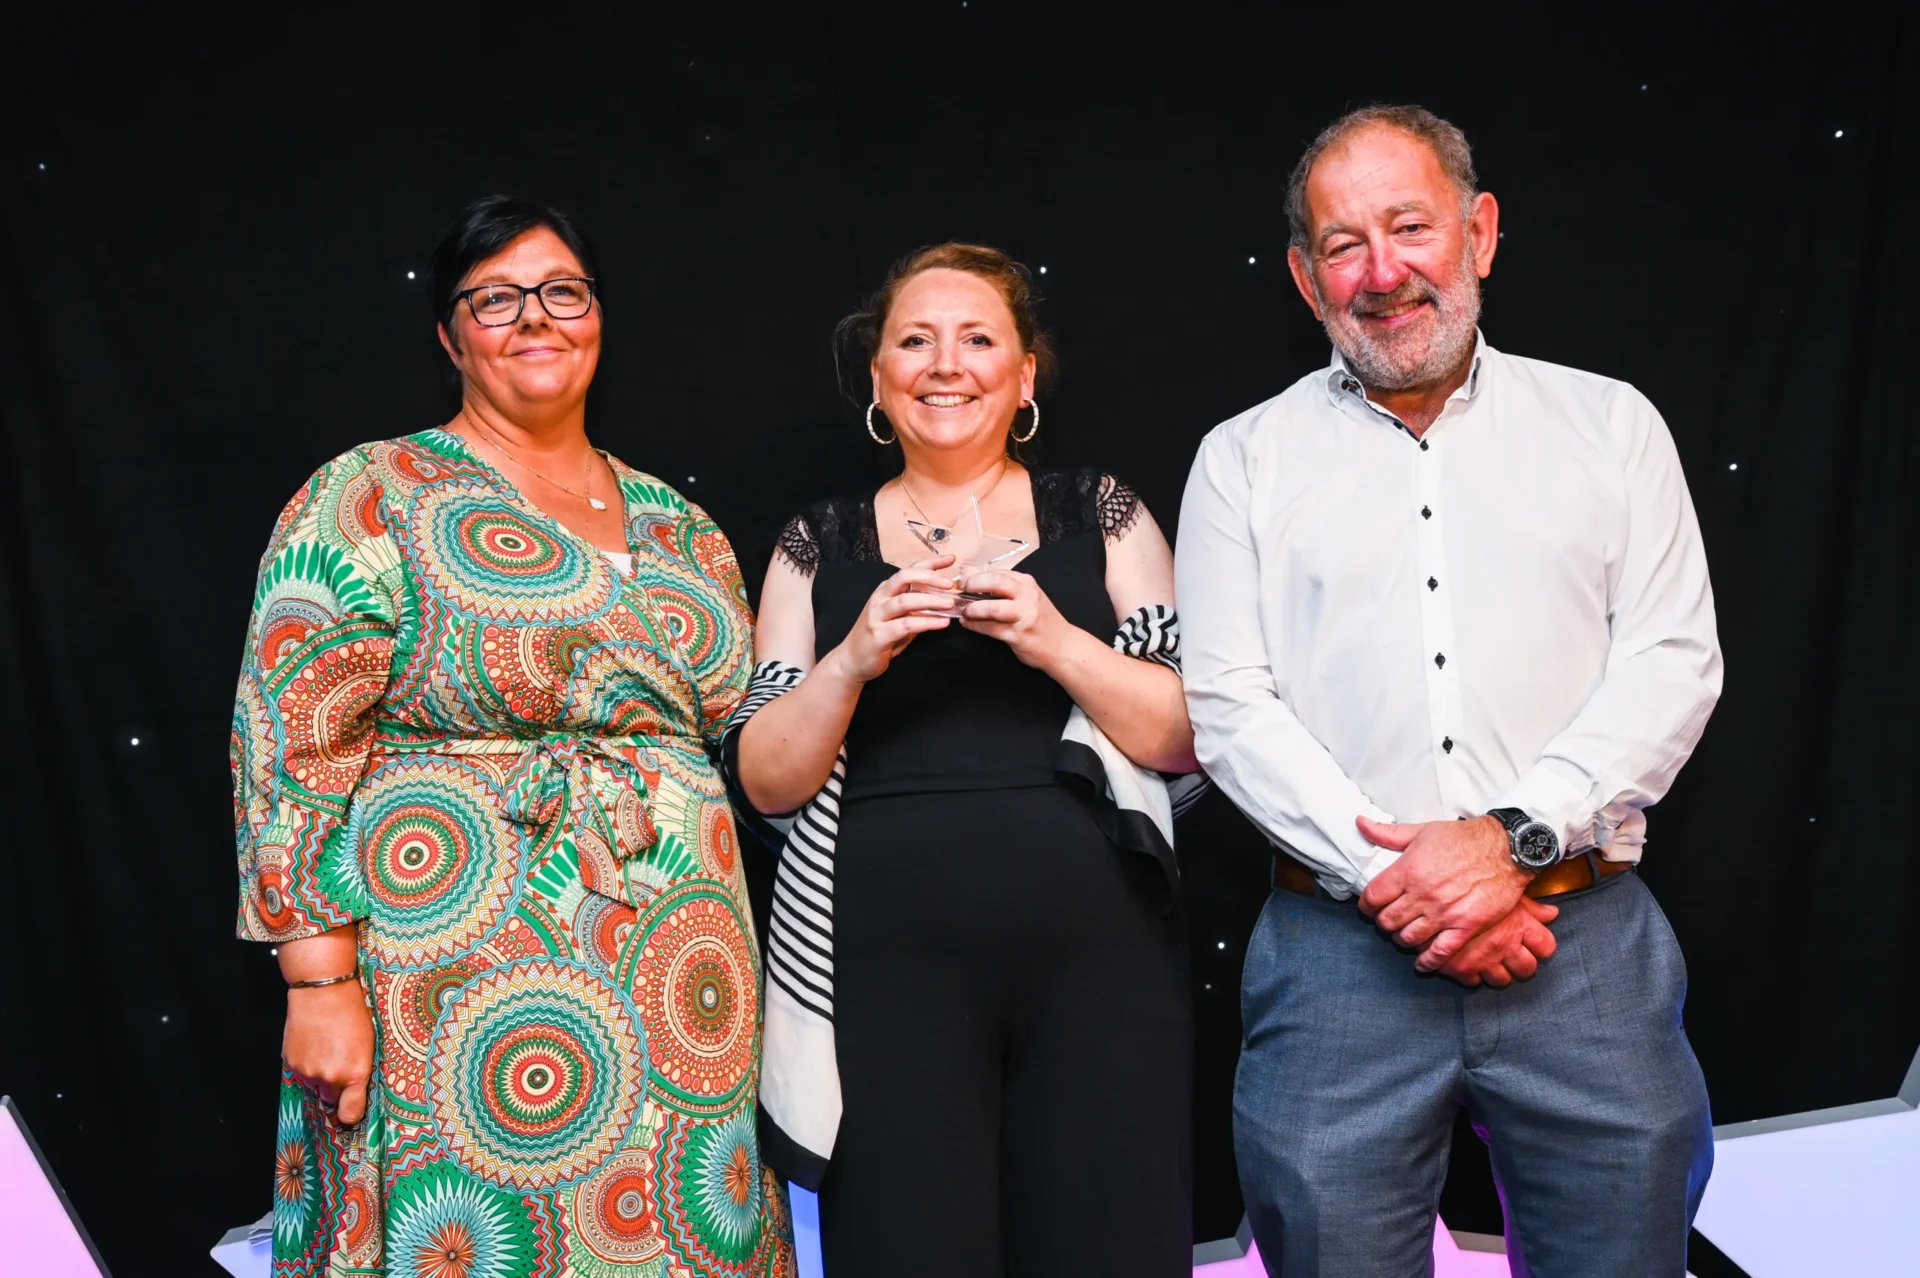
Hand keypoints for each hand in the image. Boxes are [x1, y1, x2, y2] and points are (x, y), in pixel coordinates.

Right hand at [283, 979, 374, 1124]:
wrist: (323, 992)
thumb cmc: (352, 1012)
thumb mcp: (368, 1043)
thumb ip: (360, 1070)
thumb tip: (355, 1090)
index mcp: (356, 1072)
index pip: (351, 1112)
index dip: (351, 1114)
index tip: (350, 1114)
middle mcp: (331, 1077)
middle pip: (331, 1099)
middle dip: (336, 1090)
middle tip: (340, 1067)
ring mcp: (308, 1072)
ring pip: (314, 1085)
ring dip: (319, 1075)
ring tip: (326, 1049)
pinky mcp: (291, 1063)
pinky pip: (300, 1073)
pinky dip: (306, 1064)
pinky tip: (313, 1044)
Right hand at [824, 555, 956, 684]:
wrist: (852, 660)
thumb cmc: (879, 637)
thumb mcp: (899, 617)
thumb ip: (916, 606)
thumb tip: (944, 598)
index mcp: (886, 591)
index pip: (909, 570)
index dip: (930, 562)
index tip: (951, 559)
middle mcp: (880, 598)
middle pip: (904, 577)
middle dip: (929, 577)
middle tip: (950, 584)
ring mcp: (877, 616)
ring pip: (905, 600)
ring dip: (930, 601)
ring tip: (950, 604)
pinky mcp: (879, 635)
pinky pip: (906, 625)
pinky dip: (926, 622)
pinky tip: (942, 623)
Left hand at [956, 567, 1069, 669]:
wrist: (1063, 646)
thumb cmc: (1041, 619)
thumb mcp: (1026, 596)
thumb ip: (1000, 585)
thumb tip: (968, 571)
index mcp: (1027, 583)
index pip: (997, 572)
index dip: (975, 576)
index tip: (964, 582)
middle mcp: (1027, 596)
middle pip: (995, 582)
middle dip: (973, 585)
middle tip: (962, 593)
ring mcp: (1024, 616)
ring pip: (992, 608)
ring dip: (973, 610)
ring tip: (964, 612)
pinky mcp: (1018, 635)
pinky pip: (991, 628)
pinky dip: (975, 626)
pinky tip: (968, 624)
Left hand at [1356, 814, 1531, 972]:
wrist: (1505, 849)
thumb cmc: (1464, 838)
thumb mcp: (1422, 831)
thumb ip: (1388, 833)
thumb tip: (1360, 823)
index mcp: (1408, 870)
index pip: (1373, 897)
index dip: (1366, 906)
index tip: (1369, 908)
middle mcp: (1423, 894)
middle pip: (1388, 921)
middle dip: (1384, 924)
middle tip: (1388, 922)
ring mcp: (1444, 913)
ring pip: (1409, 938)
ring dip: (1402, 940)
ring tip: (1405, 936)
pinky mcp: (1466, 926)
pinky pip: (1440, 952)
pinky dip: (1428, 962)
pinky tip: (1423, 963)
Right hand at [1433, 896, 1559, 987]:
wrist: (1439, 884)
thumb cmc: (1475, 880)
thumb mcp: (1504, 888)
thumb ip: (1531, 906)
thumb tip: (1552, 913)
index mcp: (1520, 925)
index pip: (1545, 946)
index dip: (1542, 946)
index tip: (1535, 944)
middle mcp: (1506, 945)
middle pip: (1527, 968)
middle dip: (1522, 966)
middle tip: (1513, 958)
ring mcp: (1484, 958)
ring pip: (1501, 979)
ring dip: (1498, 974)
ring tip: (1490, 963)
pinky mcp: (1459, 966)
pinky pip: (1471, 981)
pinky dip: (1470, 977)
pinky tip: (1467, 967)